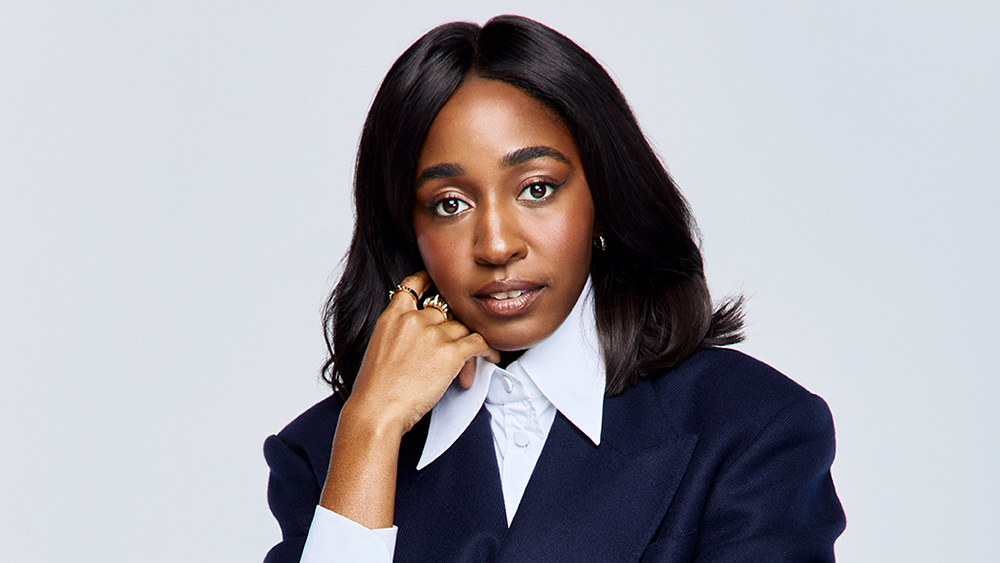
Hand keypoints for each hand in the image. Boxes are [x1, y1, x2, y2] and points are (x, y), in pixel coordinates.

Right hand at [347, 270, 499, 435]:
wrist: (376, 409)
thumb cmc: (375, 390)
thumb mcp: (379, 349)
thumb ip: (398, 334)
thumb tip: (416, 341)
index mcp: (392, 317)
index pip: (413, 284)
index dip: (430, 280)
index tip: (440, 283)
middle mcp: (414, 319)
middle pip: (446, 311)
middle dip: (453, 328)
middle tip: (457, 347)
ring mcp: (433, 334)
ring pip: (464, 327)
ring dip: (471, 342)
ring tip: (476, 358)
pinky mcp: (450, 353)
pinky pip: (479, 342)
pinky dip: (488, 350)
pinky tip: (491, 357)